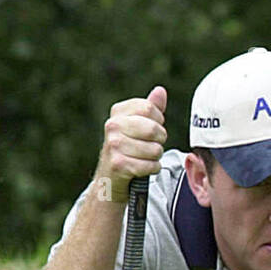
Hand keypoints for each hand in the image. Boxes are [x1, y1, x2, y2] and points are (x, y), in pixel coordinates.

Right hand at [95, 86, 167, 201]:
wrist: (110, 178)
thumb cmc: (128, 149)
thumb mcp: (138, 126)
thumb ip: (150, 109)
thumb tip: (160, 91)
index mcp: (118, 112)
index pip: (149, 108)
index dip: (158, 121)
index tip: (152, 129)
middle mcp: (112, 126)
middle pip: (153, 128)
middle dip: (159, 140)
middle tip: (151, 146)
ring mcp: (114, 145)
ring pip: (155, 149)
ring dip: (156, 157)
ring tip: (145, 157)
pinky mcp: (119, 164)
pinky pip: (151, 165)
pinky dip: (152, 169)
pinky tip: (143, 168)